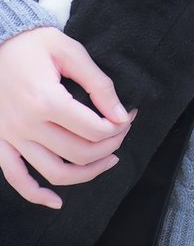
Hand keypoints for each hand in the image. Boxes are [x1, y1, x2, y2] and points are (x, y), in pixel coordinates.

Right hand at [0, 27, 136, 209]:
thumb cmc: (36, 43)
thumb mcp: (71, 52)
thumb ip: (98, 84)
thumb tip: (121, 114)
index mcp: (45, 100)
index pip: (93, 129)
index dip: (118, 126)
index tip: (128, 116)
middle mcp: (26, 125)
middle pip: (79, 153)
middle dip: (110, 146)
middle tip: (122, 132)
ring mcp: (11, 137)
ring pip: (54, 173)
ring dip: (87, 174)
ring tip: (108, 161)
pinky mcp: (0, 142)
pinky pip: (17, 179)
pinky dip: (36, 195)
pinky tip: (57, 202)